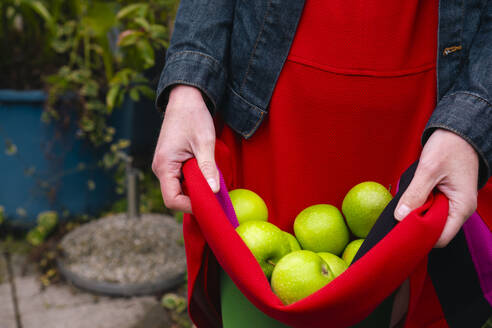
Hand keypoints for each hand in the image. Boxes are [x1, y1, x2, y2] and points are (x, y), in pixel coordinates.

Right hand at [152, 85, 218, 212]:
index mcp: (164, 165)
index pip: (172, 199)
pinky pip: (179, 180)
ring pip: (178, 189)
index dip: (190, 206)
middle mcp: (159, 168)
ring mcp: (164, 166)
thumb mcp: (204, 142)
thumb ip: (208, 168)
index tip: (209, 203)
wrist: (185, 99)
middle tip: (215, 196)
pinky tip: (206, 176)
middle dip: (194, 199)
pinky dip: (193, 182)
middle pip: (174, 196)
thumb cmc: (193, 117)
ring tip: (212, 183)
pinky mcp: (170, 163)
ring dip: (195, 190)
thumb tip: (214, 191)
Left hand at [394, 129, 478, 246]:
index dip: (421, 237)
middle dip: (416, 226)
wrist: (458, 131)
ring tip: (402, 208)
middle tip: (397, 219)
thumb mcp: (428, 170)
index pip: (441, 237)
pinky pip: (430, 208)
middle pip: (435, 231)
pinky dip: (419, 206)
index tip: (401, 231)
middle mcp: (460, 209)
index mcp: (462, 207)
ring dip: (416, 214)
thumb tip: (400, 217)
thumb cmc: (449, 147)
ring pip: (431, 219)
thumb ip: (415, 194)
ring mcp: (453, 203)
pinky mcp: (445, 197)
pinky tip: (409, 200)